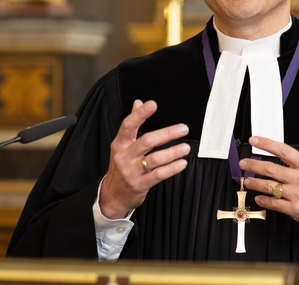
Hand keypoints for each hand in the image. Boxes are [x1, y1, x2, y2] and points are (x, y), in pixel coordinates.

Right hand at [99, 100, 189, 218]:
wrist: (113, 195)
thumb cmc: (120, 167)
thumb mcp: (122, 146)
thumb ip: (132, 124)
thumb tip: (138, 103)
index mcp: (120, 144)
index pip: (128, 125)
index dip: (140, 114)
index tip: (153, 105)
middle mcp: (124, 156)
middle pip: (146, 141)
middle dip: (167, 134)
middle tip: (183, 129)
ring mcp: (132, 171)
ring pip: (155, 159)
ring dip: (173, 152)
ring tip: (185, 148)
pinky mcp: (140, 185)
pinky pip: (159, 175)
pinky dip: (172, 168)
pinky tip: (181, 163)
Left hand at [241, 121, 298, 241]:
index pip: (284, 151)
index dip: (267, 144)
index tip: (254, 140)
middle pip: (272, 169)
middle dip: (254, 164)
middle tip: (244, 163)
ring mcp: (297, 195)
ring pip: (270, 186)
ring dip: (255, 183)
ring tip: (248, 180)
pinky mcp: (294, 209)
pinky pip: (274, 203)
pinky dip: (263, 201)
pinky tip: (258, 198)